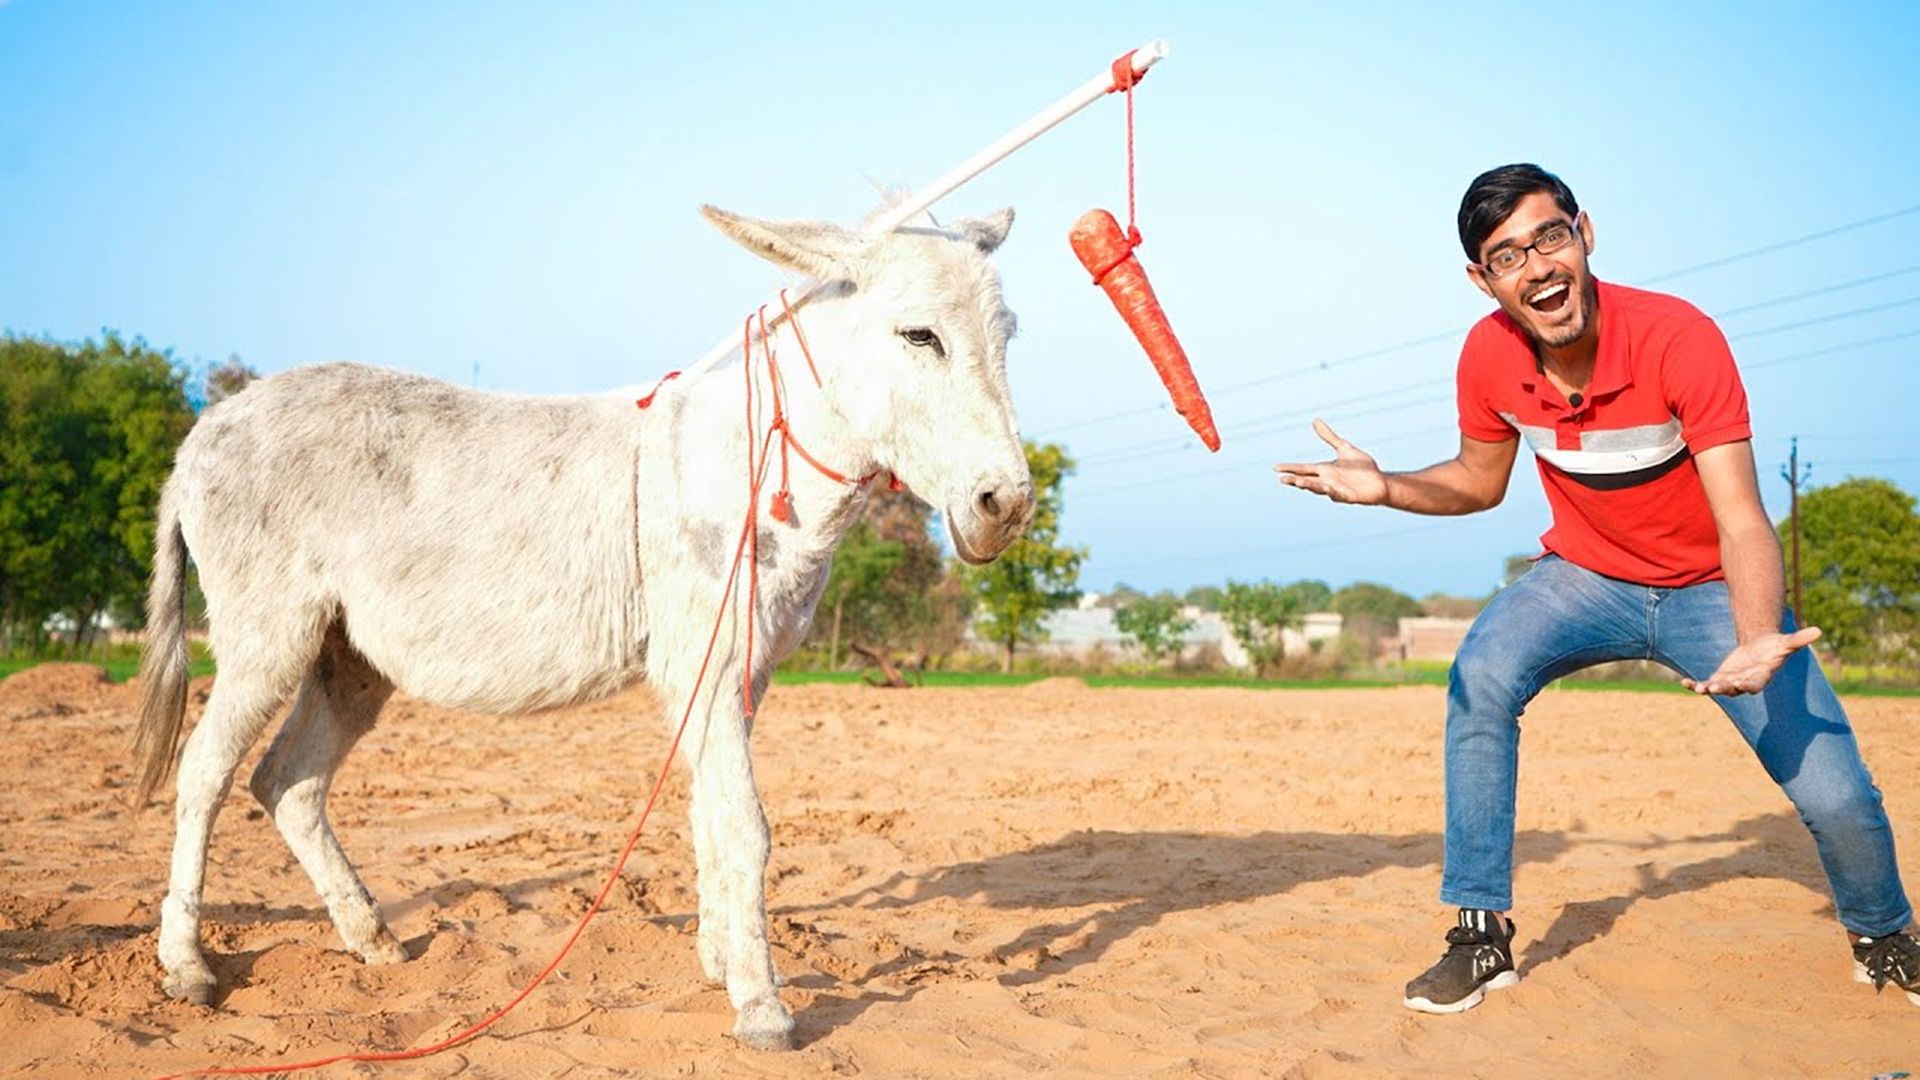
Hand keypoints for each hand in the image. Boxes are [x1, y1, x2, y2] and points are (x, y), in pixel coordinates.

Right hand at [1273, 419, 1387, 504]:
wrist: (1381, 481)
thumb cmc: (1363, 467)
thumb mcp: (1344, 448)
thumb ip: (1329, 437)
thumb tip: (1315, 420)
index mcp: (1324, 470)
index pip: (1303, 469)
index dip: (1290, 468)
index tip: (1276, 467)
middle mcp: (1327, 480)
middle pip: (1307, 480)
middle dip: (1295, 480)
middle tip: (1282, 479)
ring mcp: (1336, 490)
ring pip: (1319, 489)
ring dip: (1309, 486)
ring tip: (1298, 483)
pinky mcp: (1348, 497)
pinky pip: (1337, 495)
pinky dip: (1331, 492)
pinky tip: (1326, 488)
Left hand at [1681, 626, 1822, 695]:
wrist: (1760, 649)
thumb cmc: (1775, 647)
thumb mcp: (1786, 643)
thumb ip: (1799, 639)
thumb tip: (1819, 631)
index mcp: (1761, 676)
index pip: (1755, 684)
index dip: (1749, 685)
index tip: (1743, 684)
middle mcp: (1745, 682)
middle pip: (1734, 688)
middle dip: (1725, 687)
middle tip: (1714, 688)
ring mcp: (1731, 682)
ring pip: (1718, 688)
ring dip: (1708, 688)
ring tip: (1698, 688)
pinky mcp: (1719, 678)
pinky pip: (1705, 684)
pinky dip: (1695, 685)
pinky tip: (1684, 682)